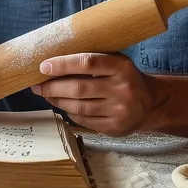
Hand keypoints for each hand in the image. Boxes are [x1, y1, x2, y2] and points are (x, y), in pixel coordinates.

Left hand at [31, 53, 151, 135]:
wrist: (150, 103)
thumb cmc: (124, 77)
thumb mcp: (116, 62)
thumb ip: (92, 60)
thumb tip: (53, 62)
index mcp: (122, 67)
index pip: (88, 63)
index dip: (63, 64)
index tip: (43, 66)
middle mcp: (122, 89)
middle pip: (79, 88)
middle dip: (52, 86)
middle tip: (37, 85)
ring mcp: (119, 111)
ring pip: (78, 106)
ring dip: (57, 100)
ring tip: (47, 94)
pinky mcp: (114, 127)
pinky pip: (83, 120)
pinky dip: (69, 112)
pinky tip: (64, 105)